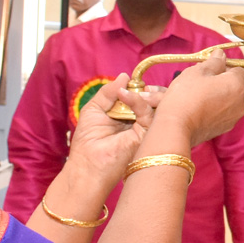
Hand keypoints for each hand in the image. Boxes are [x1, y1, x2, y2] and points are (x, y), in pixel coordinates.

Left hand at [66, 74, 159, 191]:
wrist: (87, 166)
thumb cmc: (87, 142)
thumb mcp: (95, 108)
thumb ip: (108, 91)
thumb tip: (125, 76)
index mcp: (128, 117)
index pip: (141, 98)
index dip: (138, 88)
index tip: (131, 81)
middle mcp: (138, 123)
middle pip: (153, 101)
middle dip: (145, 90)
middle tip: (135, 84)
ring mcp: (144, 130)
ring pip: (156, 106)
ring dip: (144, 94)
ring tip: (127, 91)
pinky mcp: (146, 136)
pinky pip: (149, 114)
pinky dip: (138, 101)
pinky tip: (125, 96)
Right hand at [153, 50, 243, 145]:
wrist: (176, 127)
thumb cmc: (186, 96)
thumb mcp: (198, 71)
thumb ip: (214, 61)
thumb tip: (221, 54)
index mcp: (237, 85)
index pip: (240, 70)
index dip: (226, 67)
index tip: (212, 68)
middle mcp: (241, 102)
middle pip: (235, 86)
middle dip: (222, 81)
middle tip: (202, 81)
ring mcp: (233, 118)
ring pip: (229, 100)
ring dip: (218, 95)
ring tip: (198, 95)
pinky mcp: (224, 129)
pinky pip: (222, 113)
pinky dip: (214, 109)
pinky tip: (199, 108)